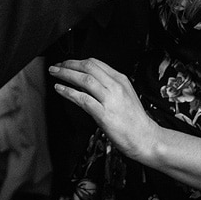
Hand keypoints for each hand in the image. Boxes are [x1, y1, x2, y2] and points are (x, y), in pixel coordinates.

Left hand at [49, 58, 163, 163]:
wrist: (146, 138)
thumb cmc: (134, 120)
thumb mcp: (124, 95)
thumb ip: (106, 86)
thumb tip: (84, 81)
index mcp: (120, 80)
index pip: (95, 63)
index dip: (77, 61)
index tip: (66, 63)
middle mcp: (115, 86)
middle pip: (88, 67)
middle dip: (69, 64)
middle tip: (56, 66)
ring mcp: (110, 99)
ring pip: (84, 79)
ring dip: (66, 74)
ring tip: (54, 74)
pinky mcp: (104, 114)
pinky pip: (83, 99)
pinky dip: (69, 92)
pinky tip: (60, 89)